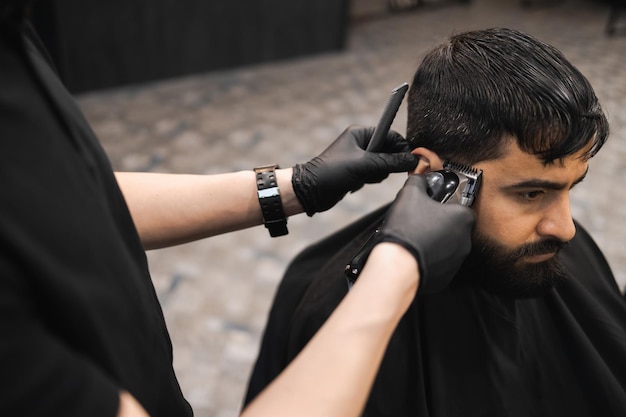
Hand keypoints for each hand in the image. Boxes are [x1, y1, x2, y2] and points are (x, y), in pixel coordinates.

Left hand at [292, 125, 417, 215]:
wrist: (310, 191)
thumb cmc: (332, 173)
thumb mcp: (364, 165)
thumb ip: (390, 162)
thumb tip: (413, 160)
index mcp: (360, 133)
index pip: (390, 134)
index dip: (401, 147)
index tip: (410, 160)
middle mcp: (360, 143)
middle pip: (389, 150)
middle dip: (388, 163)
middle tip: (382, 172)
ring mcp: (359, 158)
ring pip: (383, 164)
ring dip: (378, 173)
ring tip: (366, 178)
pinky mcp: (357, 171)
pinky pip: (374, 174)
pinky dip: (371, 179)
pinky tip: (360, 183)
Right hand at [379, 175, 474, 292]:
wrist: (397, 265)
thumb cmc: (406, 229)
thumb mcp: (410, 193)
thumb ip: (419, 181)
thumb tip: (421, 180)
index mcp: (463, 218)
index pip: (461, 204)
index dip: (446, 202)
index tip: (434, 203)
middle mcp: (465, 241)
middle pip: (454, 226)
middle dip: (439, 222)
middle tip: (420, 220)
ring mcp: (457, 261)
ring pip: (447, 245)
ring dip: (434, 241)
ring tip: (415, 237)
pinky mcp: (446, 277)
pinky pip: (439, 263)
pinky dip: (429, 258)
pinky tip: (414, 253)